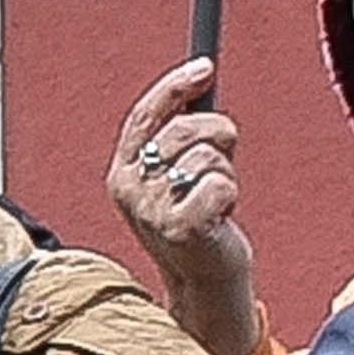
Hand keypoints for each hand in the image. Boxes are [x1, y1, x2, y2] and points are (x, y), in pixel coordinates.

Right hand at [104, 54, 267, 354]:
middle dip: (218, 137)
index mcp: (122, 172)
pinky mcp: (180, 228)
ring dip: (225, 174)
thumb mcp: (174, 178)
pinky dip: (231, 194)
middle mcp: (130, 189)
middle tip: (224, 160)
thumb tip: (200, 78)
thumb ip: (178, 138)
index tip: (206, 68)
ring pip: (208, 157)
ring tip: (216, 200)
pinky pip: (220, 184)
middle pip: (185, 129)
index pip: (147, 115)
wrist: (206, 286)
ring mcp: (152, 210)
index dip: (176, 86)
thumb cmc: (198, 226)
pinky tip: (222, 215)